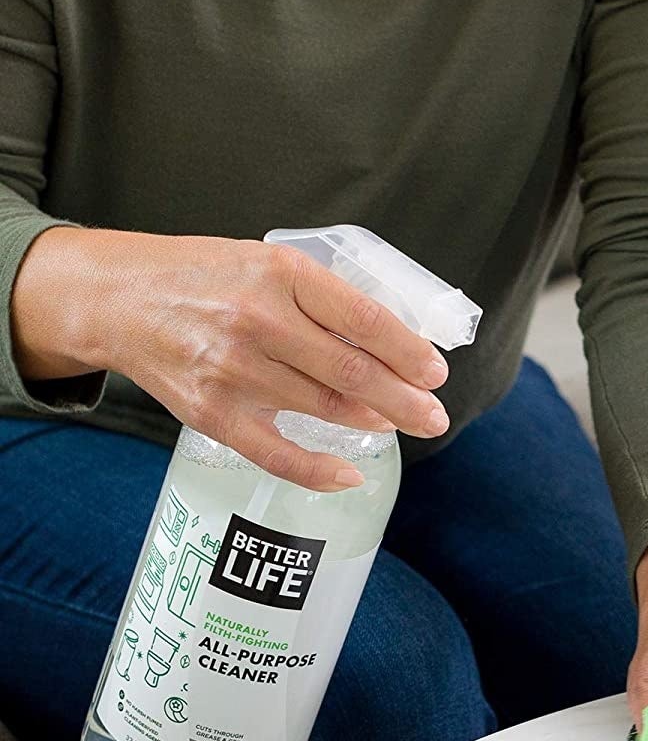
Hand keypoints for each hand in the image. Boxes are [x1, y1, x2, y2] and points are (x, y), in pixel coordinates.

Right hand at [12, 226, 451, 489]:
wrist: (119, 299)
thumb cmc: (207, 279)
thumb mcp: (269, 265)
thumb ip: (323, 299)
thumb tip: (394, 343)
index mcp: (281, 273)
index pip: (364, 318)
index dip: (408, 352)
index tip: (435, 373)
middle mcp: (257, 319)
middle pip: (351, 370)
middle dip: (404, 399)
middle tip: (434, 415)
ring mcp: (231, 369)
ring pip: (322, 406)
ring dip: (373, 422)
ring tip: (402, 426)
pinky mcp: (210, 411)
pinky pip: (274, 452)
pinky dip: (317, 470)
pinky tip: (349, 474)